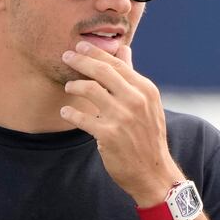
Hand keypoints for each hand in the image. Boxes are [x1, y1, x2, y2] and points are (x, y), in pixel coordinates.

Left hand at [60, 41, 183, 205]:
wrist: (153, 172)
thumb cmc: (147, 136)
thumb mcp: (148, 103)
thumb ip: (132, 76)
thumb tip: (123, 50)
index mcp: (146, 90)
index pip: (117, 64)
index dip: (96, 53)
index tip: (80, 47)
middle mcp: (136, 100)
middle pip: (102, 71)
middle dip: (81, 61)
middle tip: (66, 56)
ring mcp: (122, 117)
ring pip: (90, 90)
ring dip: (74, 86)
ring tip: (68, 87)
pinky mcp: (108, 135)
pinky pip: (82, 118)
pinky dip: (70, 113)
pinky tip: (65, 112)